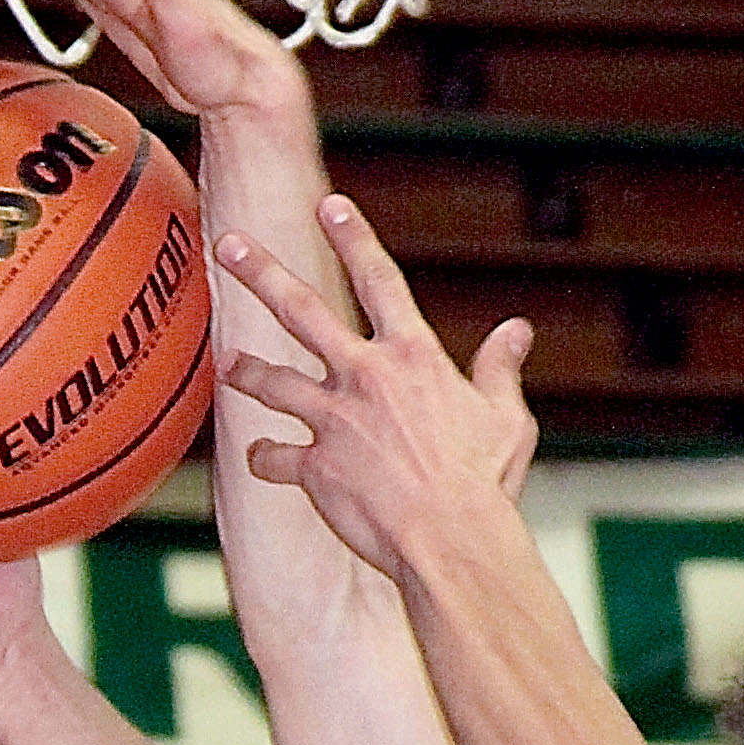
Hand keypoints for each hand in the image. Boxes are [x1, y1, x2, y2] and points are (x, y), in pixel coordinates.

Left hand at [217, 196, 536, 584]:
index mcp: (413, 355)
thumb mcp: (506, 418)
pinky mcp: (315, 467)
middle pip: (301, 309)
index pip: (378, 280)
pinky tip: (259, 459)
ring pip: (273, 381)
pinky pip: (274, 457)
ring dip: (247, 369)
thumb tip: (517, 331)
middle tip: (226, 245)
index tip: (326, 205)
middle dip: (259, 272)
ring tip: (228, 361)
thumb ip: (500, 370)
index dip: (352, 237)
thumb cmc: (486, 482)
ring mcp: (334, 420)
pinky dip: (265, 459)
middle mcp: (365, 376)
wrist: (452, 539)